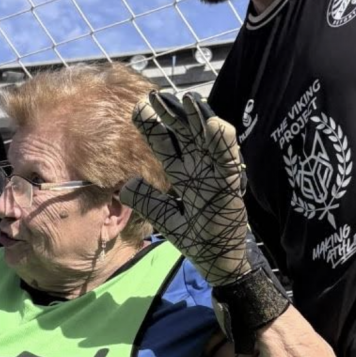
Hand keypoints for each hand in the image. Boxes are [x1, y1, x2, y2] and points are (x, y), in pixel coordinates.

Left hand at [121, 91, 249, 284]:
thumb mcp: (165, 219)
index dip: (152, 125)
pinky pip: (227, 159)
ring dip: (199, 119)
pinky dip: (222, 142)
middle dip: (172, 114)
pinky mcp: (231, 185)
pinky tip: (213, 124)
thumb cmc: (197, 237)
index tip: (138, 107)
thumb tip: (124, 185)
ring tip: (188, 99)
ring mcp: (216, 173)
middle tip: (156, 95)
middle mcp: (199, 167)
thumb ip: (147, 202)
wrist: (220, 261)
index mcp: (182, 172)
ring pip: (207, 138)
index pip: (164, 143)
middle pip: (184, 134)